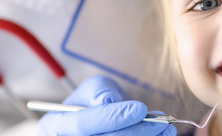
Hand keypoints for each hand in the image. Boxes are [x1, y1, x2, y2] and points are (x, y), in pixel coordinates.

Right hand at [36, 75, 175, 135]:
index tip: (140, 109)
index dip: (112, 117)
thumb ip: (99, 90)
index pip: (83, 123)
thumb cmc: (93, 105)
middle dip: (136, 131)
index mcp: (54, 125)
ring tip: (167, 129)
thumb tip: (110, 103)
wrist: (98, 124)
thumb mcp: (91, 90)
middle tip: (161, 122)